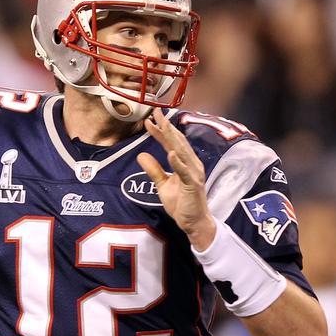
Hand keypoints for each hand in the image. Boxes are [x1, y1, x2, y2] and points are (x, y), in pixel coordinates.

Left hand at [137, 108, 215, 248]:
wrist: (194, 223)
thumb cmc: (182, 204)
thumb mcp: (163, 185)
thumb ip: (154, 170)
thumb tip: (141, 155)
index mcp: (184, 163)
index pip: (171, 143)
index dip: (160, 131)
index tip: (149, 119)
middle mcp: (191, 164)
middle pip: (178, 142)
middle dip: (167, 126)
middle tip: (156, 112)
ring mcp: (194, 174)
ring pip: (182, 152)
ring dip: (172, 138)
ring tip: (163, 125)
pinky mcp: (193, 185)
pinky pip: (185, 172)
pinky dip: (178, 162)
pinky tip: (171, 153)